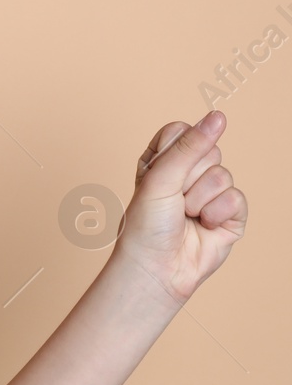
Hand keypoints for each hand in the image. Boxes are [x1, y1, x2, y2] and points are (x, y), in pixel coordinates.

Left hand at [112, 110, 247, 303]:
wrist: (157, 268)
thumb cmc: (147, 224)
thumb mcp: (160, 178)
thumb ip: (190, 146)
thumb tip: (219, 116)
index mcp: (162, 158)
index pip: (183, 131)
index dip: (175, 152)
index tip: (160, 174)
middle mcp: (187, 172)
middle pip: (208, 150)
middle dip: (189, 178)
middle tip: (173, 200)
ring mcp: (211, 192)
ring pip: (223, 175)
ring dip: (200, 200)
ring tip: (186, 216)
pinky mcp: (230, 213)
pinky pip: (237, 198)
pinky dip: (217, 213)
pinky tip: (204, 226)